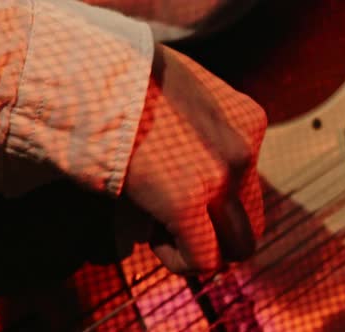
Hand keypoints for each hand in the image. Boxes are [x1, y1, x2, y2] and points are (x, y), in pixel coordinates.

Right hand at [123, 44, 266, 273]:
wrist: (92, 73)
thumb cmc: (126, 80)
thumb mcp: (185, 93)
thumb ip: (204, 128)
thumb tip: (190, 168)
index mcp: (248, 121)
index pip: (249, 185)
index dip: (215, 201)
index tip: (178, 189)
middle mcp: (244, 151)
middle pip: (251, 224)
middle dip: (216, 233)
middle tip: (177, 221)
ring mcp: (220, 179)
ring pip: (236, 248)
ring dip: (198, 247)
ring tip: (159, 222)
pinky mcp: (187, 202)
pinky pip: (202, 261)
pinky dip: (177, 258)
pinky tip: (149, 230)